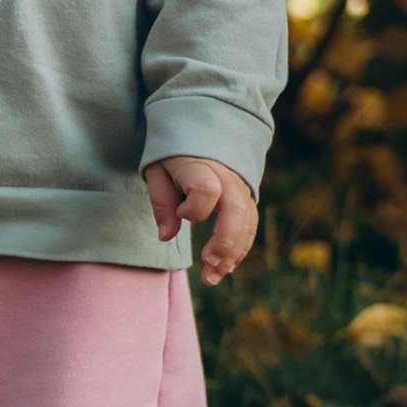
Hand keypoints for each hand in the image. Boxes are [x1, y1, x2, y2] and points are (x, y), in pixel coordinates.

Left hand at [145, 154, 258, 284]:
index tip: (180, 212)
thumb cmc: (172, 154)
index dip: (193, 209)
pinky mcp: (246, 197)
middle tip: (207, 263)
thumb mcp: (156, 171)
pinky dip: (239, 248)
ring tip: (211, 277)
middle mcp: (226, 175)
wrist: (199, 129)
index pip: (206, 190)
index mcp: (199, 164)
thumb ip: (162, 202)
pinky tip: (224, 268)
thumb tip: (166, 236)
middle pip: (236, 209)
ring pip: (247, 221)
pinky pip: (250, 225)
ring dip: (233, 253)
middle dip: (225, 241)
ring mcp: (240, 186)